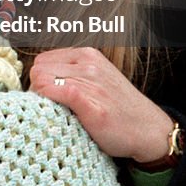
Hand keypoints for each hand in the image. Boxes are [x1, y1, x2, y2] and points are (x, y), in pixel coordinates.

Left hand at [27, 47, 172, 162]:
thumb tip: (38, 81)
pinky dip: (48, 102)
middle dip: (37, 90)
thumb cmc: (118, 109)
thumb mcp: (96, 79)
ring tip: (55, 114)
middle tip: (48, 108)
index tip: (46, 98)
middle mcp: (88, 63)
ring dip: (41, 100)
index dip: (39, 81)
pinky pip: (54, 92)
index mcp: (87, 55)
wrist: (148, 130)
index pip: (41, 61)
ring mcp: (90, 81)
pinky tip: (58, 114)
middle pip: (38, 70)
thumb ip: (71, 73)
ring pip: (41, 81)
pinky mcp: (90, 102)